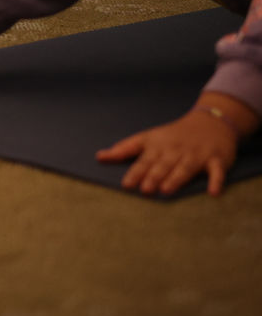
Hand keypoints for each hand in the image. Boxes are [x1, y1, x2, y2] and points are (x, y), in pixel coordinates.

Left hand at [96, 110, 238, 196]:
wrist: (210, 122)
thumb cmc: (172, 135)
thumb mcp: (147, 138)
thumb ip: (124, 149)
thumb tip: (99, 157)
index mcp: (157, 146)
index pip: (144, 159)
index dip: (135, 171)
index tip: (126, 184)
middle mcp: (175, 150)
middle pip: (163, 164)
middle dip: (153, 176)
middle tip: (145, 190)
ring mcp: (196, 154)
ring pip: (185, 167)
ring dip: (176, 178)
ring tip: (166, 190)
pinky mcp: (216, 160)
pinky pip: (217, 171)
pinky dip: (216, 181)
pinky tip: (213, 193)